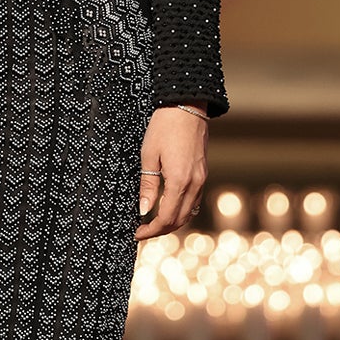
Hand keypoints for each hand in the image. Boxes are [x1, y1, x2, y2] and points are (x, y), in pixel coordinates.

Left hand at [135, 104, 208, 240]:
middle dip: (160, 230)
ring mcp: (201, 179)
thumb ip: (148, 186)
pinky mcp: (203, 173)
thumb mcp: (149, 156)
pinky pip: (194, 201)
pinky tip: (168, 208)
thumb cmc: (164, 127)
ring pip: (189, 213)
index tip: (136, 233)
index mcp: (180, 181)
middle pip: (179, 220)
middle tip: (142, 231)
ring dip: (172, 222)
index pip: (166, 218)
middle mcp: (195, 183)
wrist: (187, 106)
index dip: (151, 230)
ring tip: (152, 223)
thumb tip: (144, 210)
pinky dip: (181, 211)